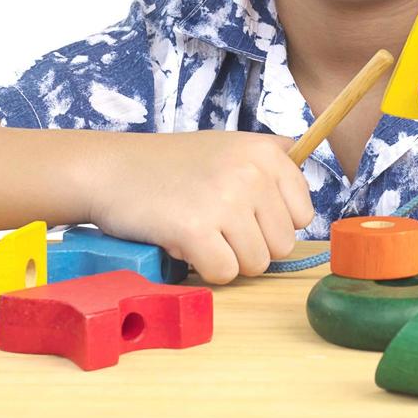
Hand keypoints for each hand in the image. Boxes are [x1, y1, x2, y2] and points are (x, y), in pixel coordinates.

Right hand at [83, 131, 314, 283]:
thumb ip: (269, 153)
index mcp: (266, 153)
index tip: (245, 215)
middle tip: (216, 225)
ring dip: (228, 259)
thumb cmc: (172, 163)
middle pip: (283, 245)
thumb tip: (305, 151)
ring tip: (200, 231)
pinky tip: (186, 245)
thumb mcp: (229, 143)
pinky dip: (205, 270)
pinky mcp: (195, 230)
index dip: (273, 224)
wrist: (112, 169)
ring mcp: (225, 201)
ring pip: (257, 264)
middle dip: (251, 246)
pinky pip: (224, 274)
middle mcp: (251, 173)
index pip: (303, 215)